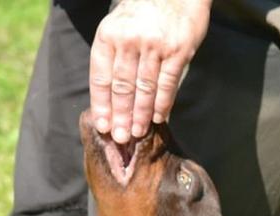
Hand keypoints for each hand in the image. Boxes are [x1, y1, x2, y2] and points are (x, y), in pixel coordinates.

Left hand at [89, 0, 211, 143]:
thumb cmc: (144, 13)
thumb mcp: (119, 27)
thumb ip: (115, 58)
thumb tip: (112, 98)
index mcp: (109, 36)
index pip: (101, 77)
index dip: (102, 104)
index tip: (103, 126)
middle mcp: (129, 41)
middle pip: (122, 87)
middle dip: (120, 116)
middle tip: (121, 138)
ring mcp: (154, 46)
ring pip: (144, 88)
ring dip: (141, 114)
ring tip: (138, 132)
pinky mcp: (177, 50)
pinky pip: (168, 83)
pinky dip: (163, 103)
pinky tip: (160, 117)